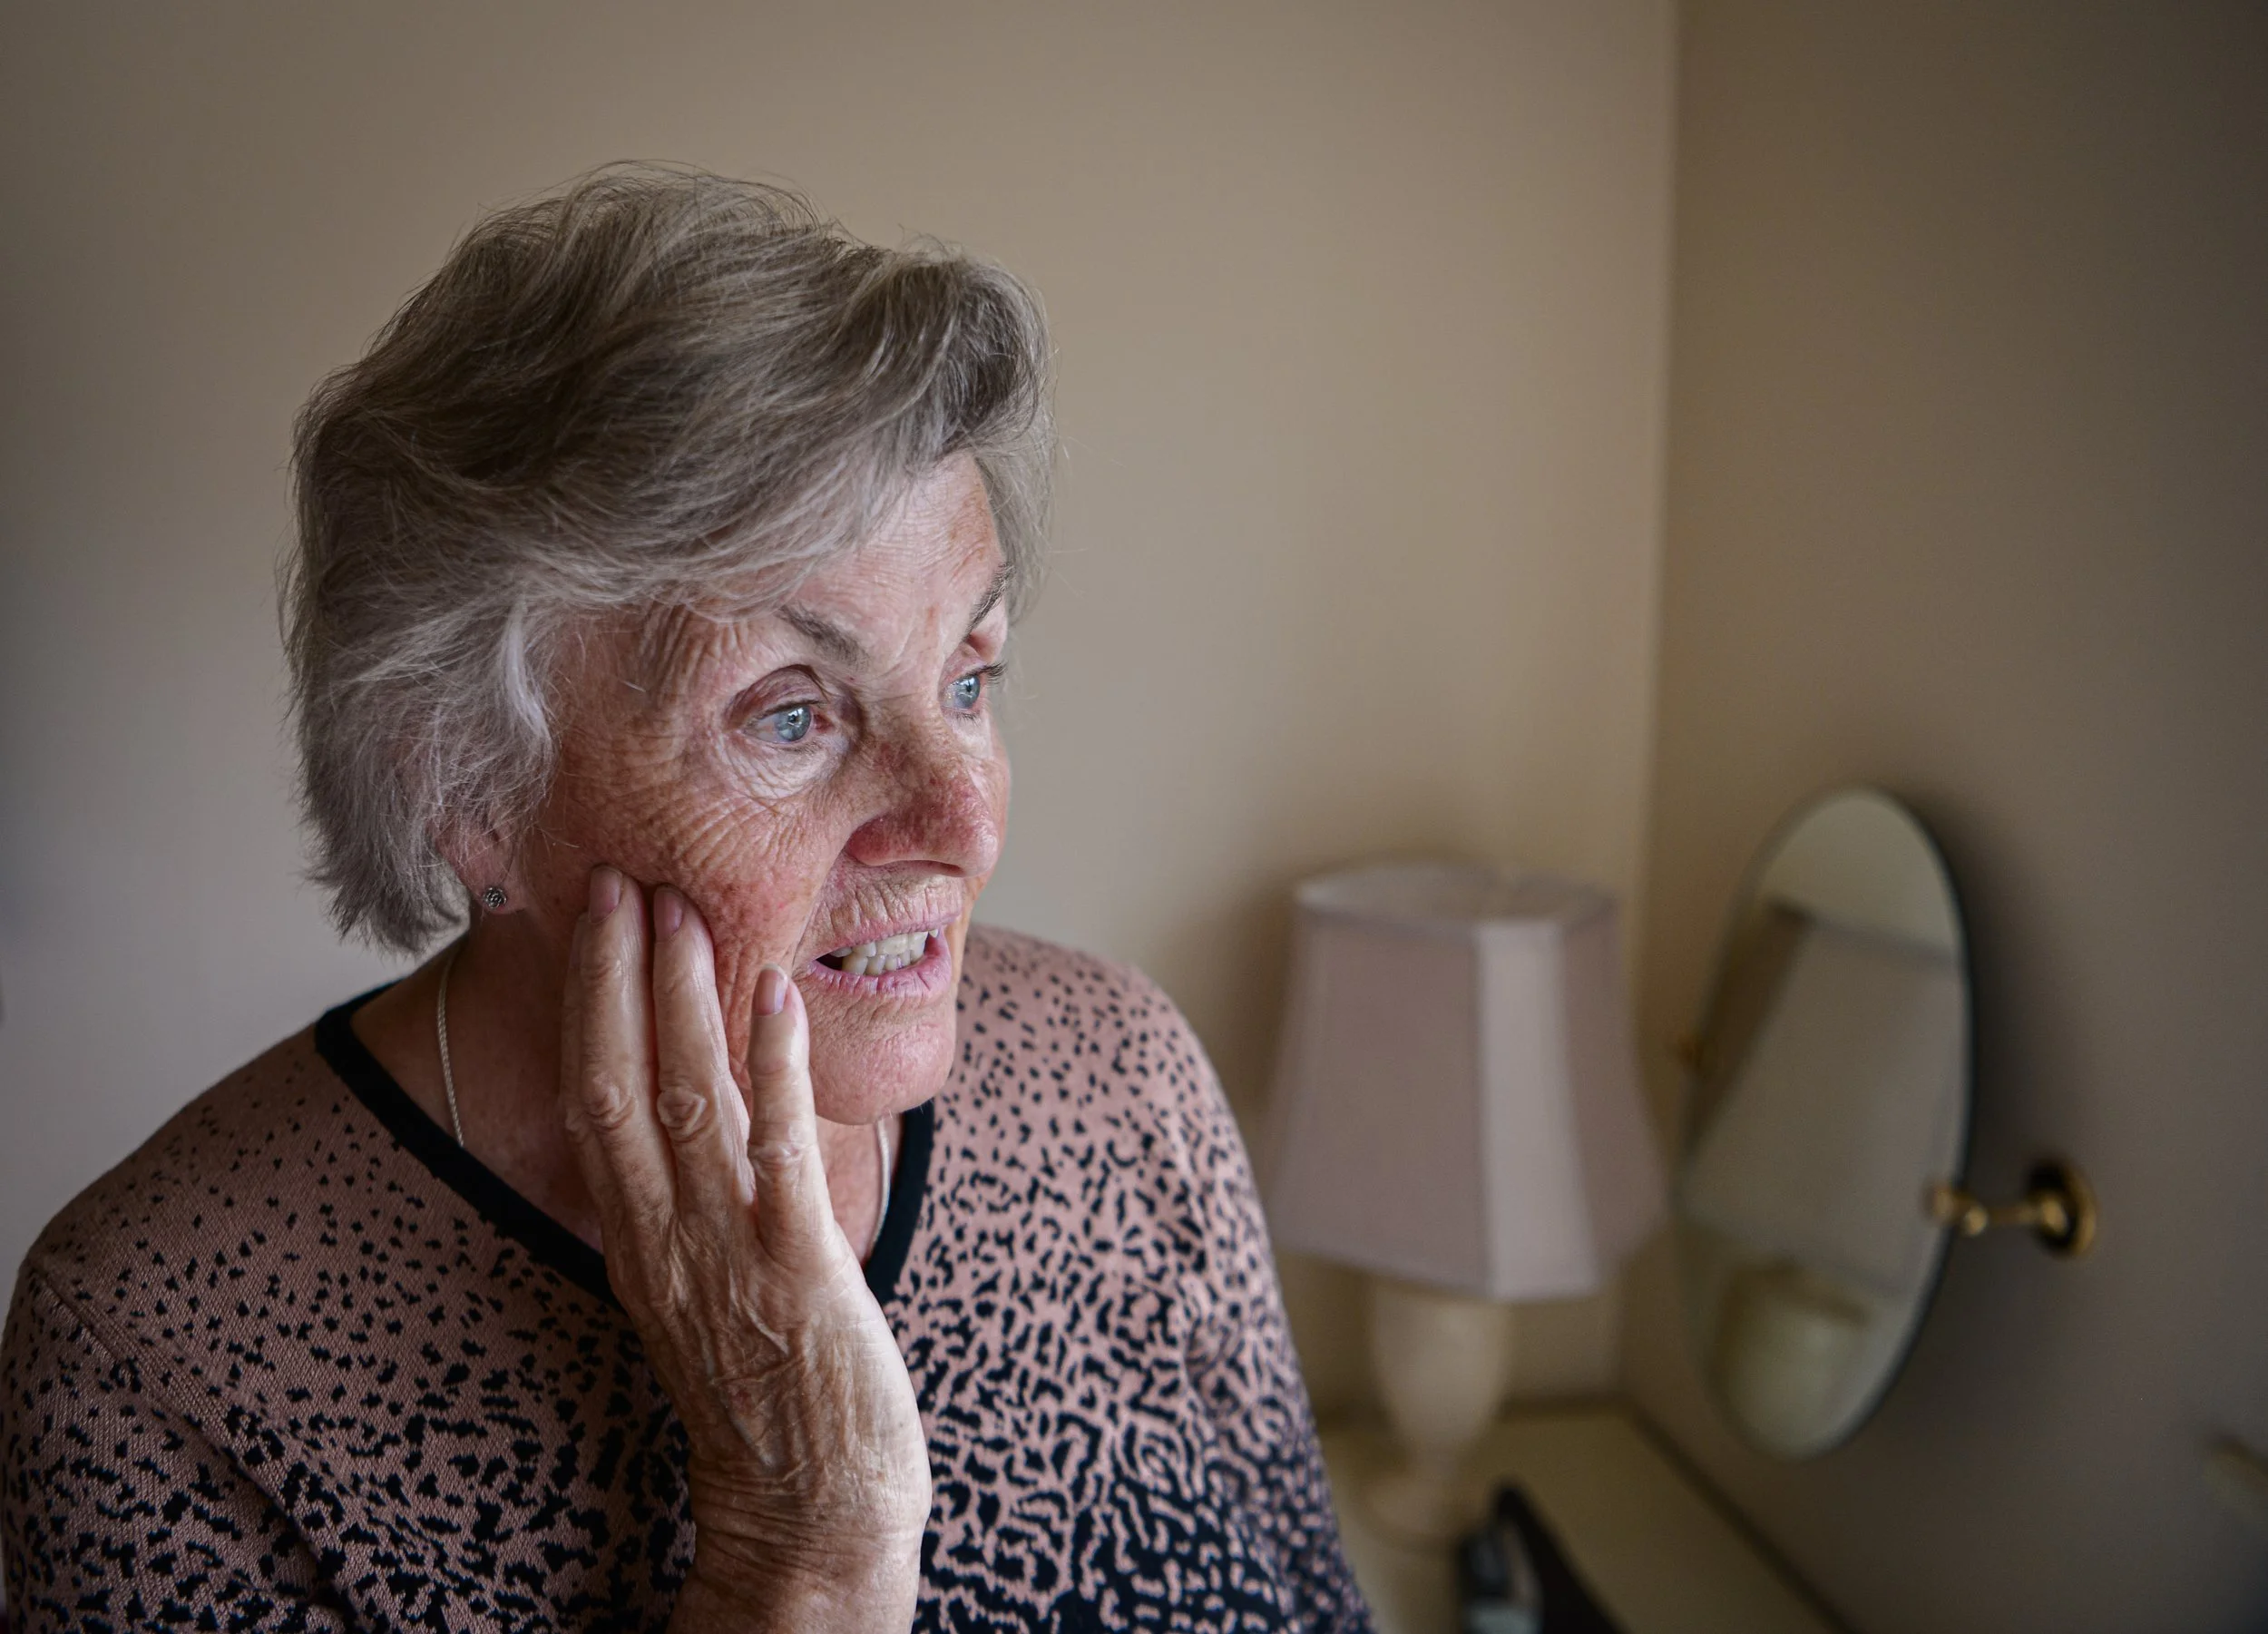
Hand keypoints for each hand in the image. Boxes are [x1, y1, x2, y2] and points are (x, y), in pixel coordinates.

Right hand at [560, 866, 928, 1631]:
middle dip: (616, 976)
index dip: (589, 1001)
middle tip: (621, 877)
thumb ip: (688, 1197)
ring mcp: (724, 1251)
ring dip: (681, 998)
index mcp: (638, 1236)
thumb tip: (692, 1103)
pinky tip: (776, 994)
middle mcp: (662, 1236)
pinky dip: (772, 1066)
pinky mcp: (796, 1267)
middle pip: (614, 1081)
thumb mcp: (700, 1283)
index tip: (594, 915)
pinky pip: (776, 1150)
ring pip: (685, 1101)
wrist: (808, 1503)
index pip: (590, 1095)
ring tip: (683, 908)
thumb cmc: (767, 1384)